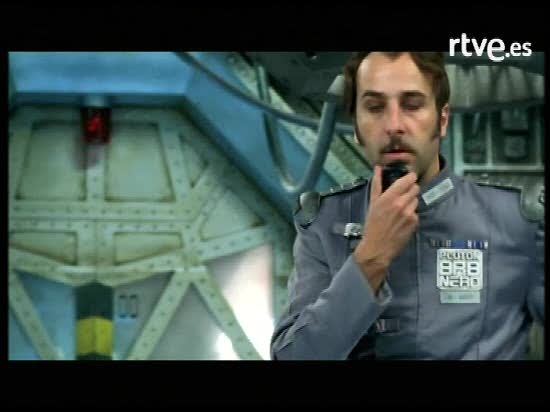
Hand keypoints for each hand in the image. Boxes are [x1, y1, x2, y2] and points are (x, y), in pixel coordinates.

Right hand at [353, 165, 419, 292]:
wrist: (377, 248)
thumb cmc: (372, 225)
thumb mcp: (372, 203)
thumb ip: (377, 184)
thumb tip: (378, 168)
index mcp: (389, 197)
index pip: (408, 180)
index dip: (410, 177)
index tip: (409, 177)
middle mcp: (401, 204)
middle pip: (415, 188)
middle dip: (410, 189)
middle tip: (402, 195)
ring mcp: (410, 214)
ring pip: (416, 200)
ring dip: (411, 202)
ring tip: (400, 210)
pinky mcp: (415, 223)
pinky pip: (416, 212)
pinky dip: (411, 214)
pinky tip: (402, 220)